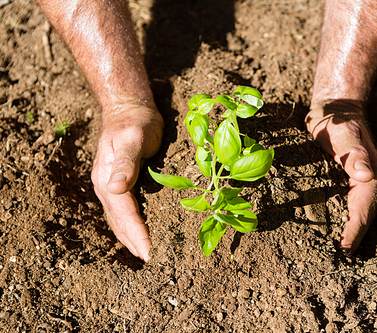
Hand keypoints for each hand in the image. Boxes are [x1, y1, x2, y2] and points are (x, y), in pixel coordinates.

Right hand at [91, 105, 163, 261]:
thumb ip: (125, 162)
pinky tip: (137, 232)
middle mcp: (106, 185)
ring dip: (129, 237)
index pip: (123, 213)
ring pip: (118, 218)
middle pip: (118, 220)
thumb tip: (114, 189)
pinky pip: (123, 210)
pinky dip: (129, 225)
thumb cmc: (136, 122)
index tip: (148, 252)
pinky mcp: (120, 182)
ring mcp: (111, 184)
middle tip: (150, 260)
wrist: (129, 110)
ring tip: (143, 253)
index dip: (136, 233)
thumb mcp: (133, 138)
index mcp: (107, 178)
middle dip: (133, 241)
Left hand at [306, 101, 376, 252]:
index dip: (352, 232)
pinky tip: (330, 229)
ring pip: (357, 212)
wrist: (337, 107)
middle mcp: (371, 181)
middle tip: (333, 259)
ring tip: (332, 252)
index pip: (363, 211)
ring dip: (348, 232)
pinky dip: (342, 219)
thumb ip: (353, 152)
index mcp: (372, 174)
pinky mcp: (352, 179)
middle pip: (363, 217)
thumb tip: (366, 175)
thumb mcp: (341, 131)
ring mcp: (363, 180)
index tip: (341, 250)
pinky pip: (349, 204)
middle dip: (351, 238)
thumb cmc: (336, 119)